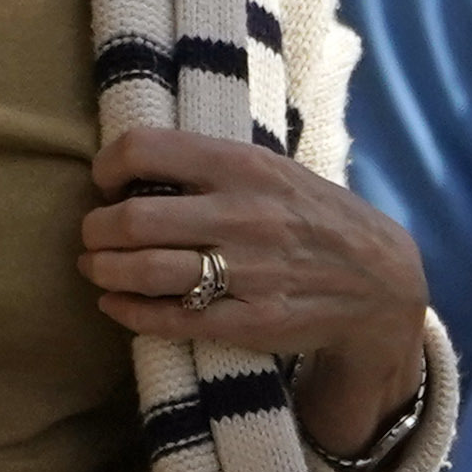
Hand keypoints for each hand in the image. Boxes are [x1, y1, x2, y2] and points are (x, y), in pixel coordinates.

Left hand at [84, 126, 431, 453]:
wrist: (379, 279)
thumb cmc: (313, 215)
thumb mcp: (274, 169)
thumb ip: (214, 164)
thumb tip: (136, 160)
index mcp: (244, 164)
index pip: (146, 149)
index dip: (108, 166)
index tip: (105, 182)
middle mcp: (243, 214)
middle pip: (134, 219)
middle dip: (96, 230)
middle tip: (92, 235)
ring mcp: (248, 272)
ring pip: (146, 272)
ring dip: (104, 271)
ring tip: (95, 268)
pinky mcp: (250, 322)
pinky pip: (172, 320)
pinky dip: (130, 313)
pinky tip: (115, 305)